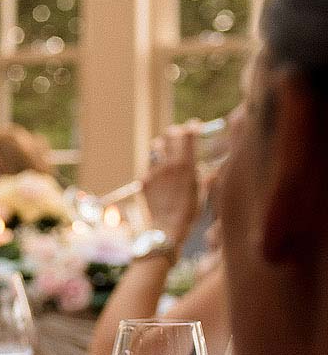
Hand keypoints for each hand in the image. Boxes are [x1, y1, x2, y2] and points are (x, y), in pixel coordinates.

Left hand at [142, 125, 202, 244]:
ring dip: (163, 146)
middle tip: (181, 137)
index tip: (196, 126)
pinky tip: (162, 176)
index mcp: (185, 164)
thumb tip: (211, 168)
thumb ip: (206, 176)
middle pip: (169, 135)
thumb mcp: (202, 191)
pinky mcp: (143, 181)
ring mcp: (153, 172)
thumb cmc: (189, 211)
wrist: (167, 228)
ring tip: (169, 153)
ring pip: (155, 148)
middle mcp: (167, 164)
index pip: (188, 134)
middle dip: (177, 133)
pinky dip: (156, 166)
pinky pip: (149, 166)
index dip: (193, 127)